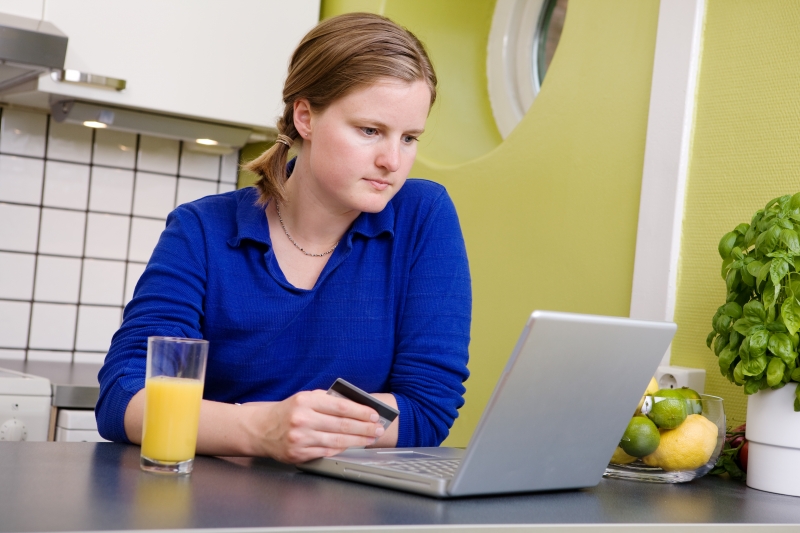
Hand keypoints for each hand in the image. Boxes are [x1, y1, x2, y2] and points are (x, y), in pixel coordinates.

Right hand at [246, 390, 384, 463]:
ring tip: (370, 438)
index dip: (360, 411)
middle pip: (341, 425)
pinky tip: (352, 446)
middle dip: (364, 428)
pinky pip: (326, 452)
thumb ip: (327, 400)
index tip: (374, 415)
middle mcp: (302, 419)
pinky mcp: (298, 453)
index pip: (340, 406)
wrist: (260, 429)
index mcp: (305, 401)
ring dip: (357, 440)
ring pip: (336, 441)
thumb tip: (355, 406)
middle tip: (378, 429)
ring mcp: (300, 438)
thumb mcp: (304, 398)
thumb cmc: (287, 412)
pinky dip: (341, 449)